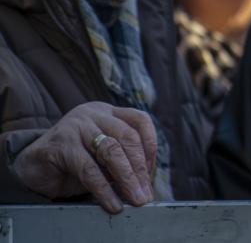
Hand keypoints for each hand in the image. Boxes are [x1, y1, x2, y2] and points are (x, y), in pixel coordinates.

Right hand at [13, 102, 157, 212]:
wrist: (33, 168)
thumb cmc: (73, 163)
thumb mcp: (103, 159)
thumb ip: (122, 162)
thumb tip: (146, 183)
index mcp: (108, 113)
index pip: (140, 121)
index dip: (150, 146)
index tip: (151, 172)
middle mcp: (93, 114)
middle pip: (128, 137)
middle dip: (140, 168)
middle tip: (145, 192)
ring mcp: (76, 126)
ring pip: (111, 151)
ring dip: (127, 178)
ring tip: (134, 197)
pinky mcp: (61, 144)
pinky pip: (89, 169)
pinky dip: (104, 189)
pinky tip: (112, 202)